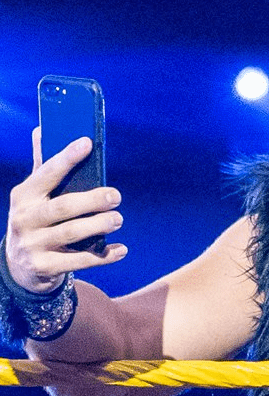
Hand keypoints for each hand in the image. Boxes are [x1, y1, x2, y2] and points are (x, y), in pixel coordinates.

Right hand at [5, 128, 127, 293]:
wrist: (20, 266)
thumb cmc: (37, 218)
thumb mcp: (35, 194)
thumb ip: (44, 166)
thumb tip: (45, 127)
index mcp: (24, 195)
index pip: (46, 172)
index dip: (67, 157)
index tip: (88, 142)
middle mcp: (25, 219)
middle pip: (63, 207)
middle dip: (93, 200)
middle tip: (116, 196)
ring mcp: (33, 245)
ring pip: (71, 233)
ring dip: (99, 225)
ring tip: (118, 219)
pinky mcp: (44, 267)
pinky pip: (79, 261)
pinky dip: (103, 256)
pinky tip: (121, 249)